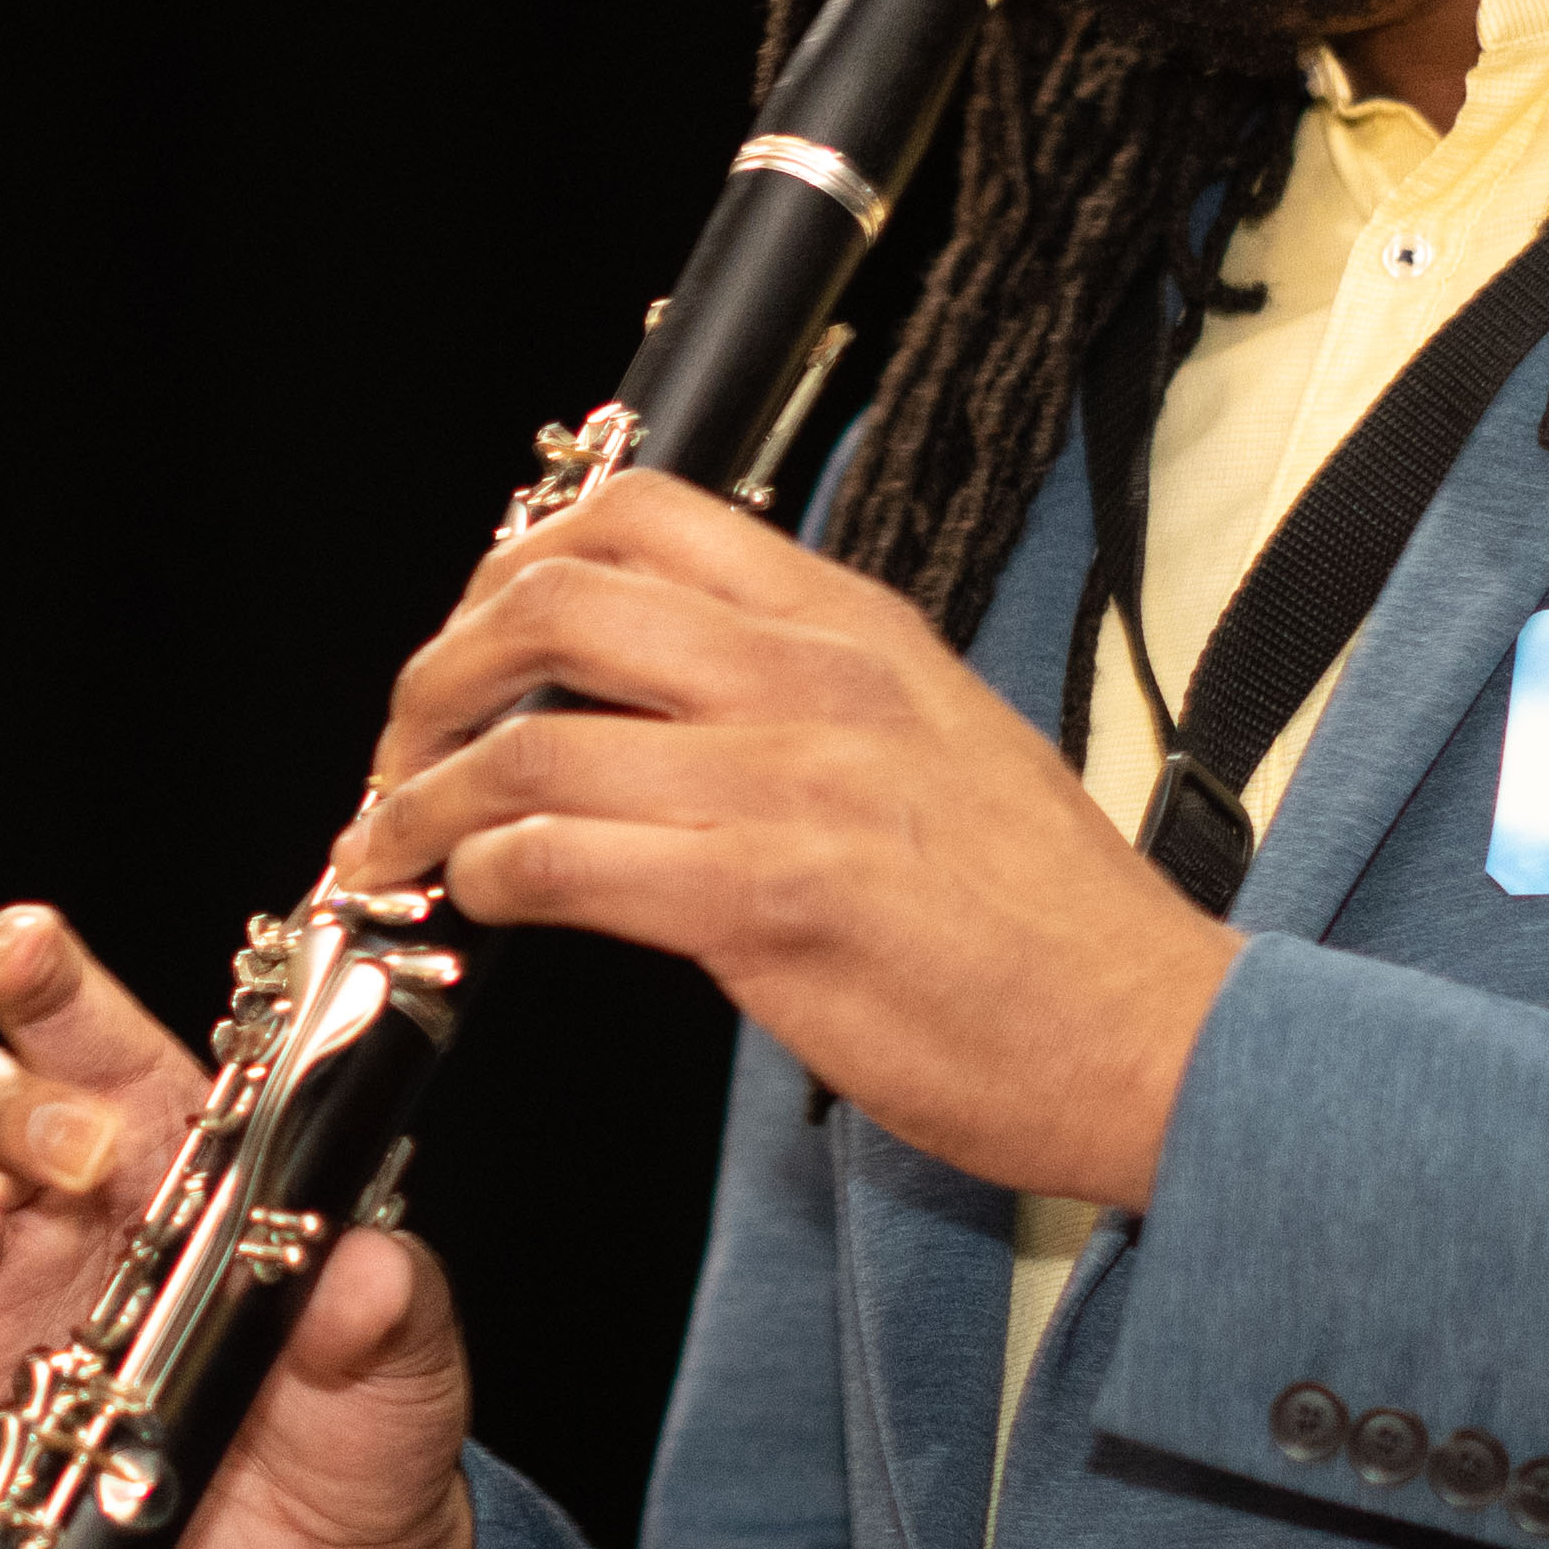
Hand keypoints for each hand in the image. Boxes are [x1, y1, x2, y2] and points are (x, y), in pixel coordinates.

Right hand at [0, 906, 486, 1548]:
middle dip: (10, 1105)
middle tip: (77, 1156)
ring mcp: (3, 1303)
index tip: (25, 948)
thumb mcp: (409, 1349)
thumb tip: (363, 1270)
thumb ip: (385, 1300)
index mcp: (174, 1160)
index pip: (95, 1045)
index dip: (50, 988)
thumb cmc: (363, 1425)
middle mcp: (71, 1212)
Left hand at [342, 468, 1233, 1206]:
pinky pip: (560, 856)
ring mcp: (786, 781)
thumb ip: (808, 699)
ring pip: (529, 735)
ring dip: (424, 794)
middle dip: (436, 669)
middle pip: (553, 598)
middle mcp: (812, 676)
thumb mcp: (937, 739)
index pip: (643, 513)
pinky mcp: (765, 899)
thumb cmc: (1049, 922)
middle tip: (404, 745)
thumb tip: (669, 705)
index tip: (474, 635)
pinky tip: (477, 905)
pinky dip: (482, 874)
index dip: (517, 562)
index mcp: (852, 625)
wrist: (1153, 1035)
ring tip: (395, 844)